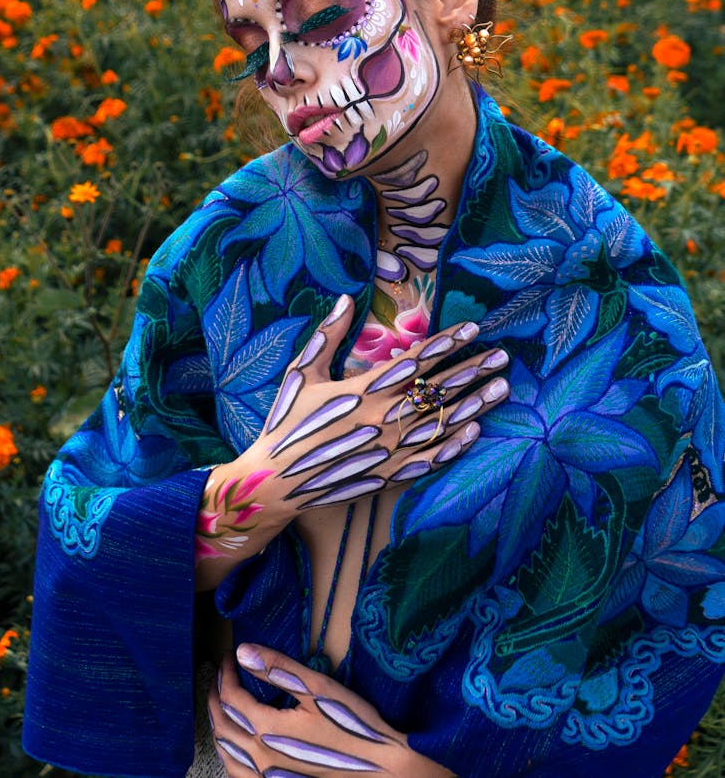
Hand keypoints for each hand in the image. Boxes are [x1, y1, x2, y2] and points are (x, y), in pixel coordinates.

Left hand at [208, 643, 454, 776]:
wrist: (381, 769)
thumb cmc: (351, 723)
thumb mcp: (317, 688)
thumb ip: (277, 669)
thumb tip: (242, 651)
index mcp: (266, 729)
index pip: (231, 696)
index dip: (226, 672)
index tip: (230, 654)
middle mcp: (259, 758)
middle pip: (223, 725)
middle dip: (215, 696)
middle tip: (219, 675)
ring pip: (226, 752)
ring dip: (218, 725)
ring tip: (220, 706)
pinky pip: (238, 774)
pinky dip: (229, 754)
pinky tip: (236, 746)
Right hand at [253, 294, 508, 510]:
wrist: (275, 481)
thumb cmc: (287, 420)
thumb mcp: (302, 371)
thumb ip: (328, 335)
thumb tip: (346, 298)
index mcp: (363, 389)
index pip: (415, 361)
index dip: (446, 343)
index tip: (473, 329)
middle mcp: (382, 418)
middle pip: (437, 390)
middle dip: (473, 370)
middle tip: (502, 356)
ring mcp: (389, 450)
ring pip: (441, 423)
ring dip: (475, 404)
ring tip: (501, 388)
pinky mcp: (388, 475)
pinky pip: (430, 460)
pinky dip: (454, 446)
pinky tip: (475, 433)